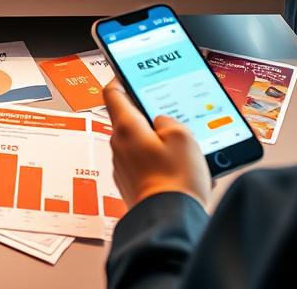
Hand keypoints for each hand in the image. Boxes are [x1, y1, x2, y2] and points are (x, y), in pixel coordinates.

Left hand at [103, 81, 210, 209]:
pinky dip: (156, 162)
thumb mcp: (183, 136)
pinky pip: (142, 164)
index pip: (113, 92)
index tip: (127, 73)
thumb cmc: (175, 180)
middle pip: (128, 119)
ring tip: (181, 149)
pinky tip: (177, 169)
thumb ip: (169, 120)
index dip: (120, 79)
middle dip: (148, 116)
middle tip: (170, 115)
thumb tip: (162, 122)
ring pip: (137, 143)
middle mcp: (118, 144)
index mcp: (126, 126)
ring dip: (155, 141)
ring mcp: (123, 166)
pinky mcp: (131, 185)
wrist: (170, 223)